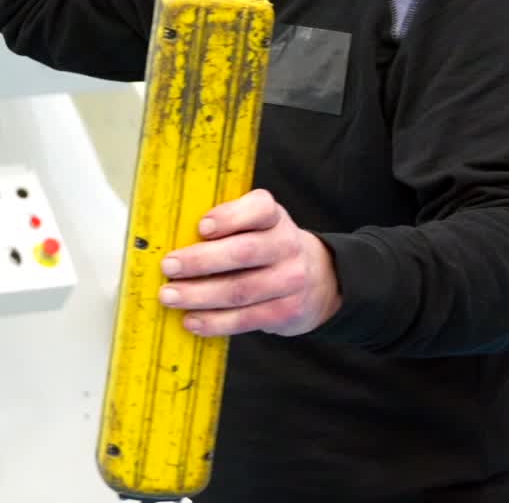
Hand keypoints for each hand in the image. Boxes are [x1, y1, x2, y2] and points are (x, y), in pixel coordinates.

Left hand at [158, 189, 341, 337]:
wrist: (317, 280)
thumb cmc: (269, 246)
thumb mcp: (258, 225)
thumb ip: (227, 226)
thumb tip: (176, 237)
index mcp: (275, 216)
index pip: (259, 208)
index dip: (230, 217)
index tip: (201, 226)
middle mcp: (286, 244)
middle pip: (243, 252)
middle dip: (201, 260)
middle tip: (169, 266)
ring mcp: (289, 280)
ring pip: (239, 290)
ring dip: (199, 295)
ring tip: (170, 296)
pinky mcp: (285, 312)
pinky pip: (245, 319)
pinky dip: (214, 321)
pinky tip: (191, 320)